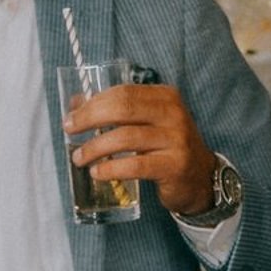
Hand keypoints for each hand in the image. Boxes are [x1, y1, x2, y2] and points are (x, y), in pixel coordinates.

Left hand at [66, 81, 217, 217]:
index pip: (123, 92)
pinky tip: (98, 173)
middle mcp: (173, 114)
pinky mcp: (174, 166)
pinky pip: (136, 165)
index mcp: (165, 97)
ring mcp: (176, 140)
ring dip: (95, 147)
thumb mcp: (147, 123)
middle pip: (123, 108)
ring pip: (126, 138)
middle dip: (90, 118)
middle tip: (70, 131)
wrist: (200, 178)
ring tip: (80, 157)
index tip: (71, 117)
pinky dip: (111, 168)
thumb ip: (116, 111)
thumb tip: (76, 105)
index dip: (93, 103)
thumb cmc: (166, 147)